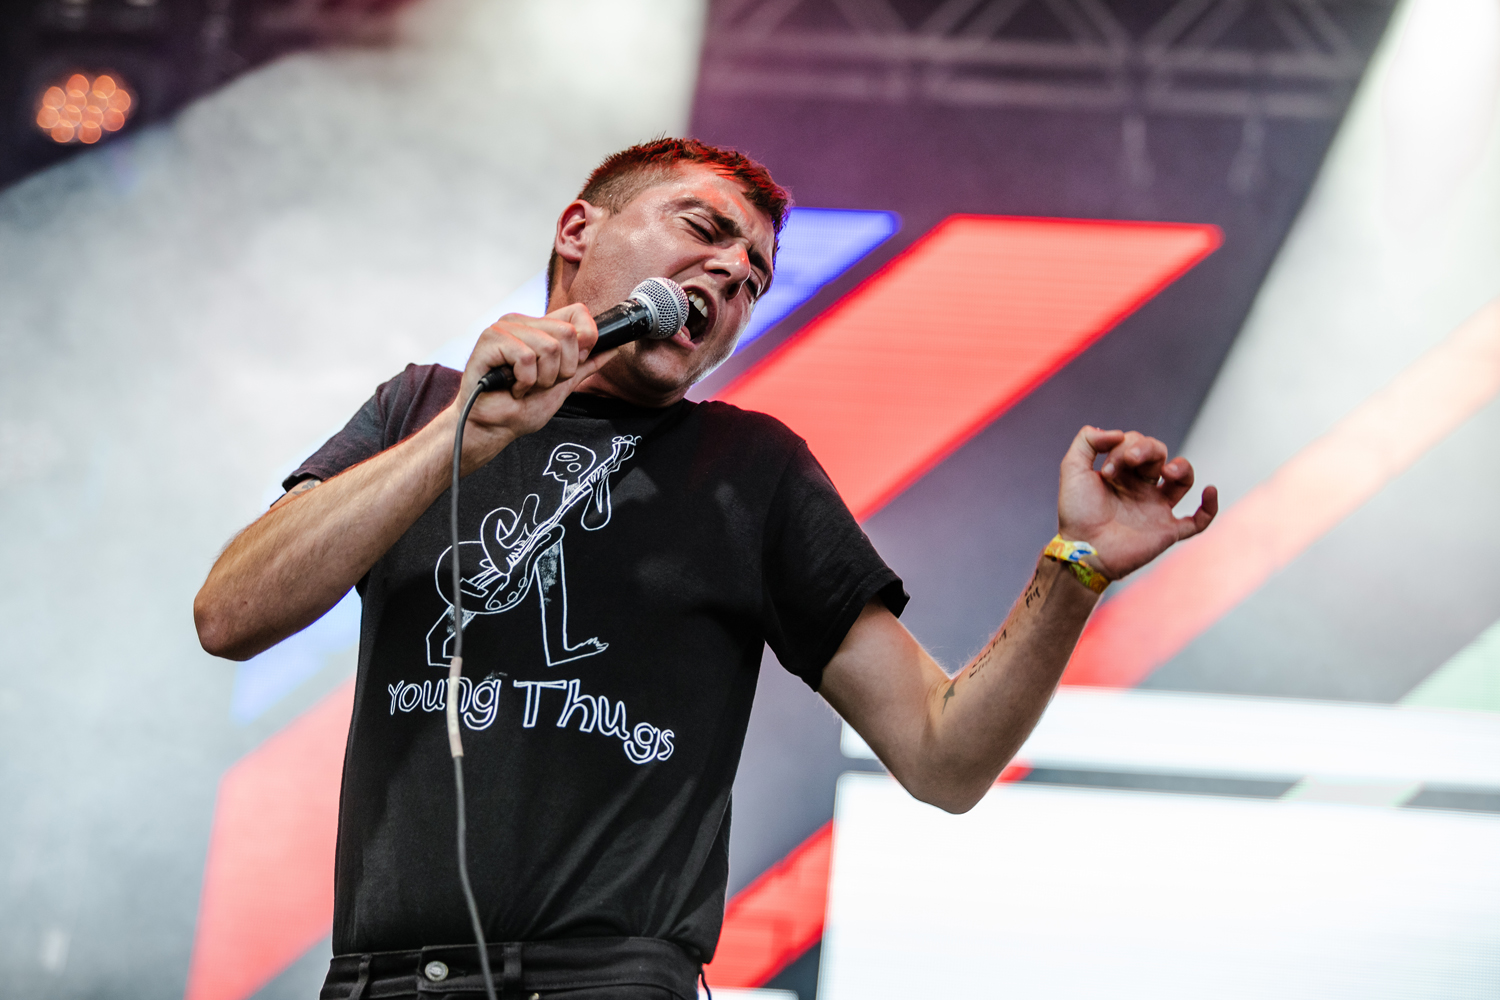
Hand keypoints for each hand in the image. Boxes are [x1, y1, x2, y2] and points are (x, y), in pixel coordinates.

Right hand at [452, 304, 617, 469]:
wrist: (492, 428)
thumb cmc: (520, 408)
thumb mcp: (563, 386)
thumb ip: (585, 365)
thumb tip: (612, 348)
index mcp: (540, 328)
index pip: (578, 312)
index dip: (586, 339)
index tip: (571, 366)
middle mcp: (522, 322)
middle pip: (568, 333)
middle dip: (562, 369)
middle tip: (541, 382)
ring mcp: (504, 328)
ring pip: (549, 347)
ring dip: (542, 379)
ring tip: (525, 386)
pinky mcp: (490, 340)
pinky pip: (526, 358)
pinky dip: (524, 382)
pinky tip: (512, 387)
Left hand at [1057, 426, 1217, 579]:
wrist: (1083, 550)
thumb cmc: (1076, 513)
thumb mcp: (1071, 469)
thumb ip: (1087, 441)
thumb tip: (1118, 433)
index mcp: (1121, 473)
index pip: (1135, 444)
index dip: (1124, 447)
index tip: (1107, 469)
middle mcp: (1140, 488)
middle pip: (1159, 454)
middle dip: (1146, 449)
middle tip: (1129, 461)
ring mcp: (1155, 509)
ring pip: (1182, 480)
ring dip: (1182, 467)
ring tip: (1167, 471)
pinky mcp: (1167, 531)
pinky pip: (1198, 521)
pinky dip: (1210, 507)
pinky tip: (1209, 490)